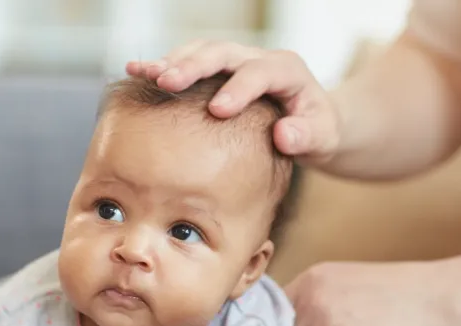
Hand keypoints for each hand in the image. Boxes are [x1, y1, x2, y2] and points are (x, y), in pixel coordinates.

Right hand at [126, 40, 340, 164]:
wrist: (310, 121)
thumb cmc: (317, 131)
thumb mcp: (324, 138)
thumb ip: (309, 137)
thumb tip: (285, 134)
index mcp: (286, 70)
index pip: (261, 72)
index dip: (240, 88)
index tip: (218, 110)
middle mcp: (257, 58)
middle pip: (223, 53)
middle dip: (193, 66)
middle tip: (167, 82)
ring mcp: (234, 62)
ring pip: (200, 52)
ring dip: (171, 62)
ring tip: (144, 74)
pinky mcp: (217, 73)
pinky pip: (188, 63)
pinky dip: (163, 67)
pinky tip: (136, 72)